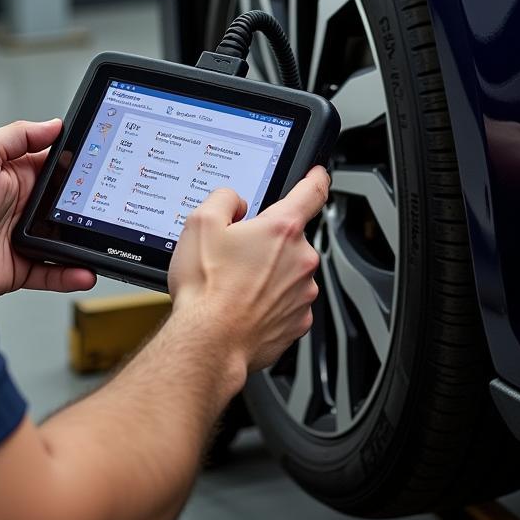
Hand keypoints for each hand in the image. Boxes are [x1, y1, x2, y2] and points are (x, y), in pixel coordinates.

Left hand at [0, 119, 96, 297]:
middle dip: (86, 205)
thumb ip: (19, 135)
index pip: (54, 166)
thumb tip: (53, 124)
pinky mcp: (18, 267)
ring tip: (101, 240)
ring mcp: (19, 237)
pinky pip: (52, 271)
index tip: (100, 166)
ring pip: (63, 239)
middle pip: (64, 204)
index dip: (76, 166)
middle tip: (106, 206)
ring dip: (83, 242)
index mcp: (12, 174)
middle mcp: (19, 205)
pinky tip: (84, 269)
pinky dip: (71, 273)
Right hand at [167, 166, 328, 373]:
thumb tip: (234, 202)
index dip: (316, 179)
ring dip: (268, 273)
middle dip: (266, 241)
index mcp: (281, 230)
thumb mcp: (201, 223)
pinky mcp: (297, 322)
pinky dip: (269, 301)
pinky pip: (286, 302)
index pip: (311, 192)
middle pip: (290, 237)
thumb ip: (224, 199)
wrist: (209, 343)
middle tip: (234, 253)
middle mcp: (300, 260)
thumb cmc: (206, 289)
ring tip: (233, 285)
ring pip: (287, 271)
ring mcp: (302, 294)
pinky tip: (243, 305)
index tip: (318, 175)